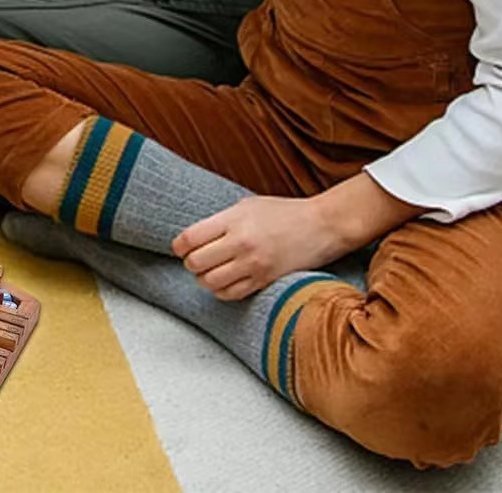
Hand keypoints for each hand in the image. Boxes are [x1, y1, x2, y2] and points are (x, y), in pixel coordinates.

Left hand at [172, 195, 347, 300]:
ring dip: (205, 280)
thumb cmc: (284, 212)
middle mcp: (240, 243)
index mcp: (233, 220)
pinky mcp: (265, 281)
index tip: (179, 248)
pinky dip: (222, 291)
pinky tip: (225, 282)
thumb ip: (222, 220)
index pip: (190, 238)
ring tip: (210, 272)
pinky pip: (232, 294)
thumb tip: (197, 235)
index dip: (178, 246)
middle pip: (196, 262)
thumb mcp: (248, 206)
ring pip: (211, 283)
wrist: (322, 225)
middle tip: (195, 260)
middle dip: (191, 264)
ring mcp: (254, 264)